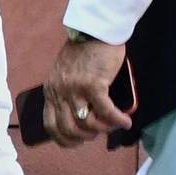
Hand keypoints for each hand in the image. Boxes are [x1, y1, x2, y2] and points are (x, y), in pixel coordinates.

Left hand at [43, 33, 130, 147]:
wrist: (95, 31)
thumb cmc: (84, 52)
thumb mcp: (66, 75)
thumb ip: (69, 92)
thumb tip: (83, 113)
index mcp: (51, 91)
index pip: (50, 125)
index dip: (63, 139)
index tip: (77, 143)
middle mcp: (59, 92)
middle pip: (68, 128)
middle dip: (85, 137)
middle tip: (99, 134)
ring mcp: (75, 89)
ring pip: (86, 123)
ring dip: (102, 129)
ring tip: (114, 125)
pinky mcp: (93, 84)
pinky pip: (105, 111)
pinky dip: (116, 120)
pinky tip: (125, 121)